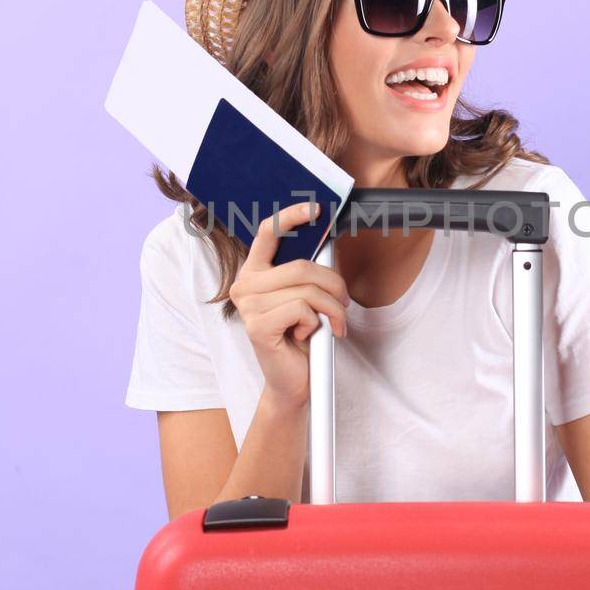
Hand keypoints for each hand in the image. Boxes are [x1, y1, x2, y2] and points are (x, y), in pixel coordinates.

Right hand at [229, 200, 351, 408]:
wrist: (293, 381)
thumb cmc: (301, 337)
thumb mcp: (307, 297)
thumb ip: (309, 271)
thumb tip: (329, 241)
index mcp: (255, 272)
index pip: (268, 232)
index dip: (292, 216)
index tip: (317, 209)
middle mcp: (245, 284)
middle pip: (302, 266)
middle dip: (334, 285)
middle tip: (344, 303)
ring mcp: (248, 305)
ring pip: (307, 290)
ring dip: (331, 309)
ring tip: (332, 324)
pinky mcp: (257, 326)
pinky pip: (302, 310)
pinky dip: (316, 324)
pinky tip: (308, 336)